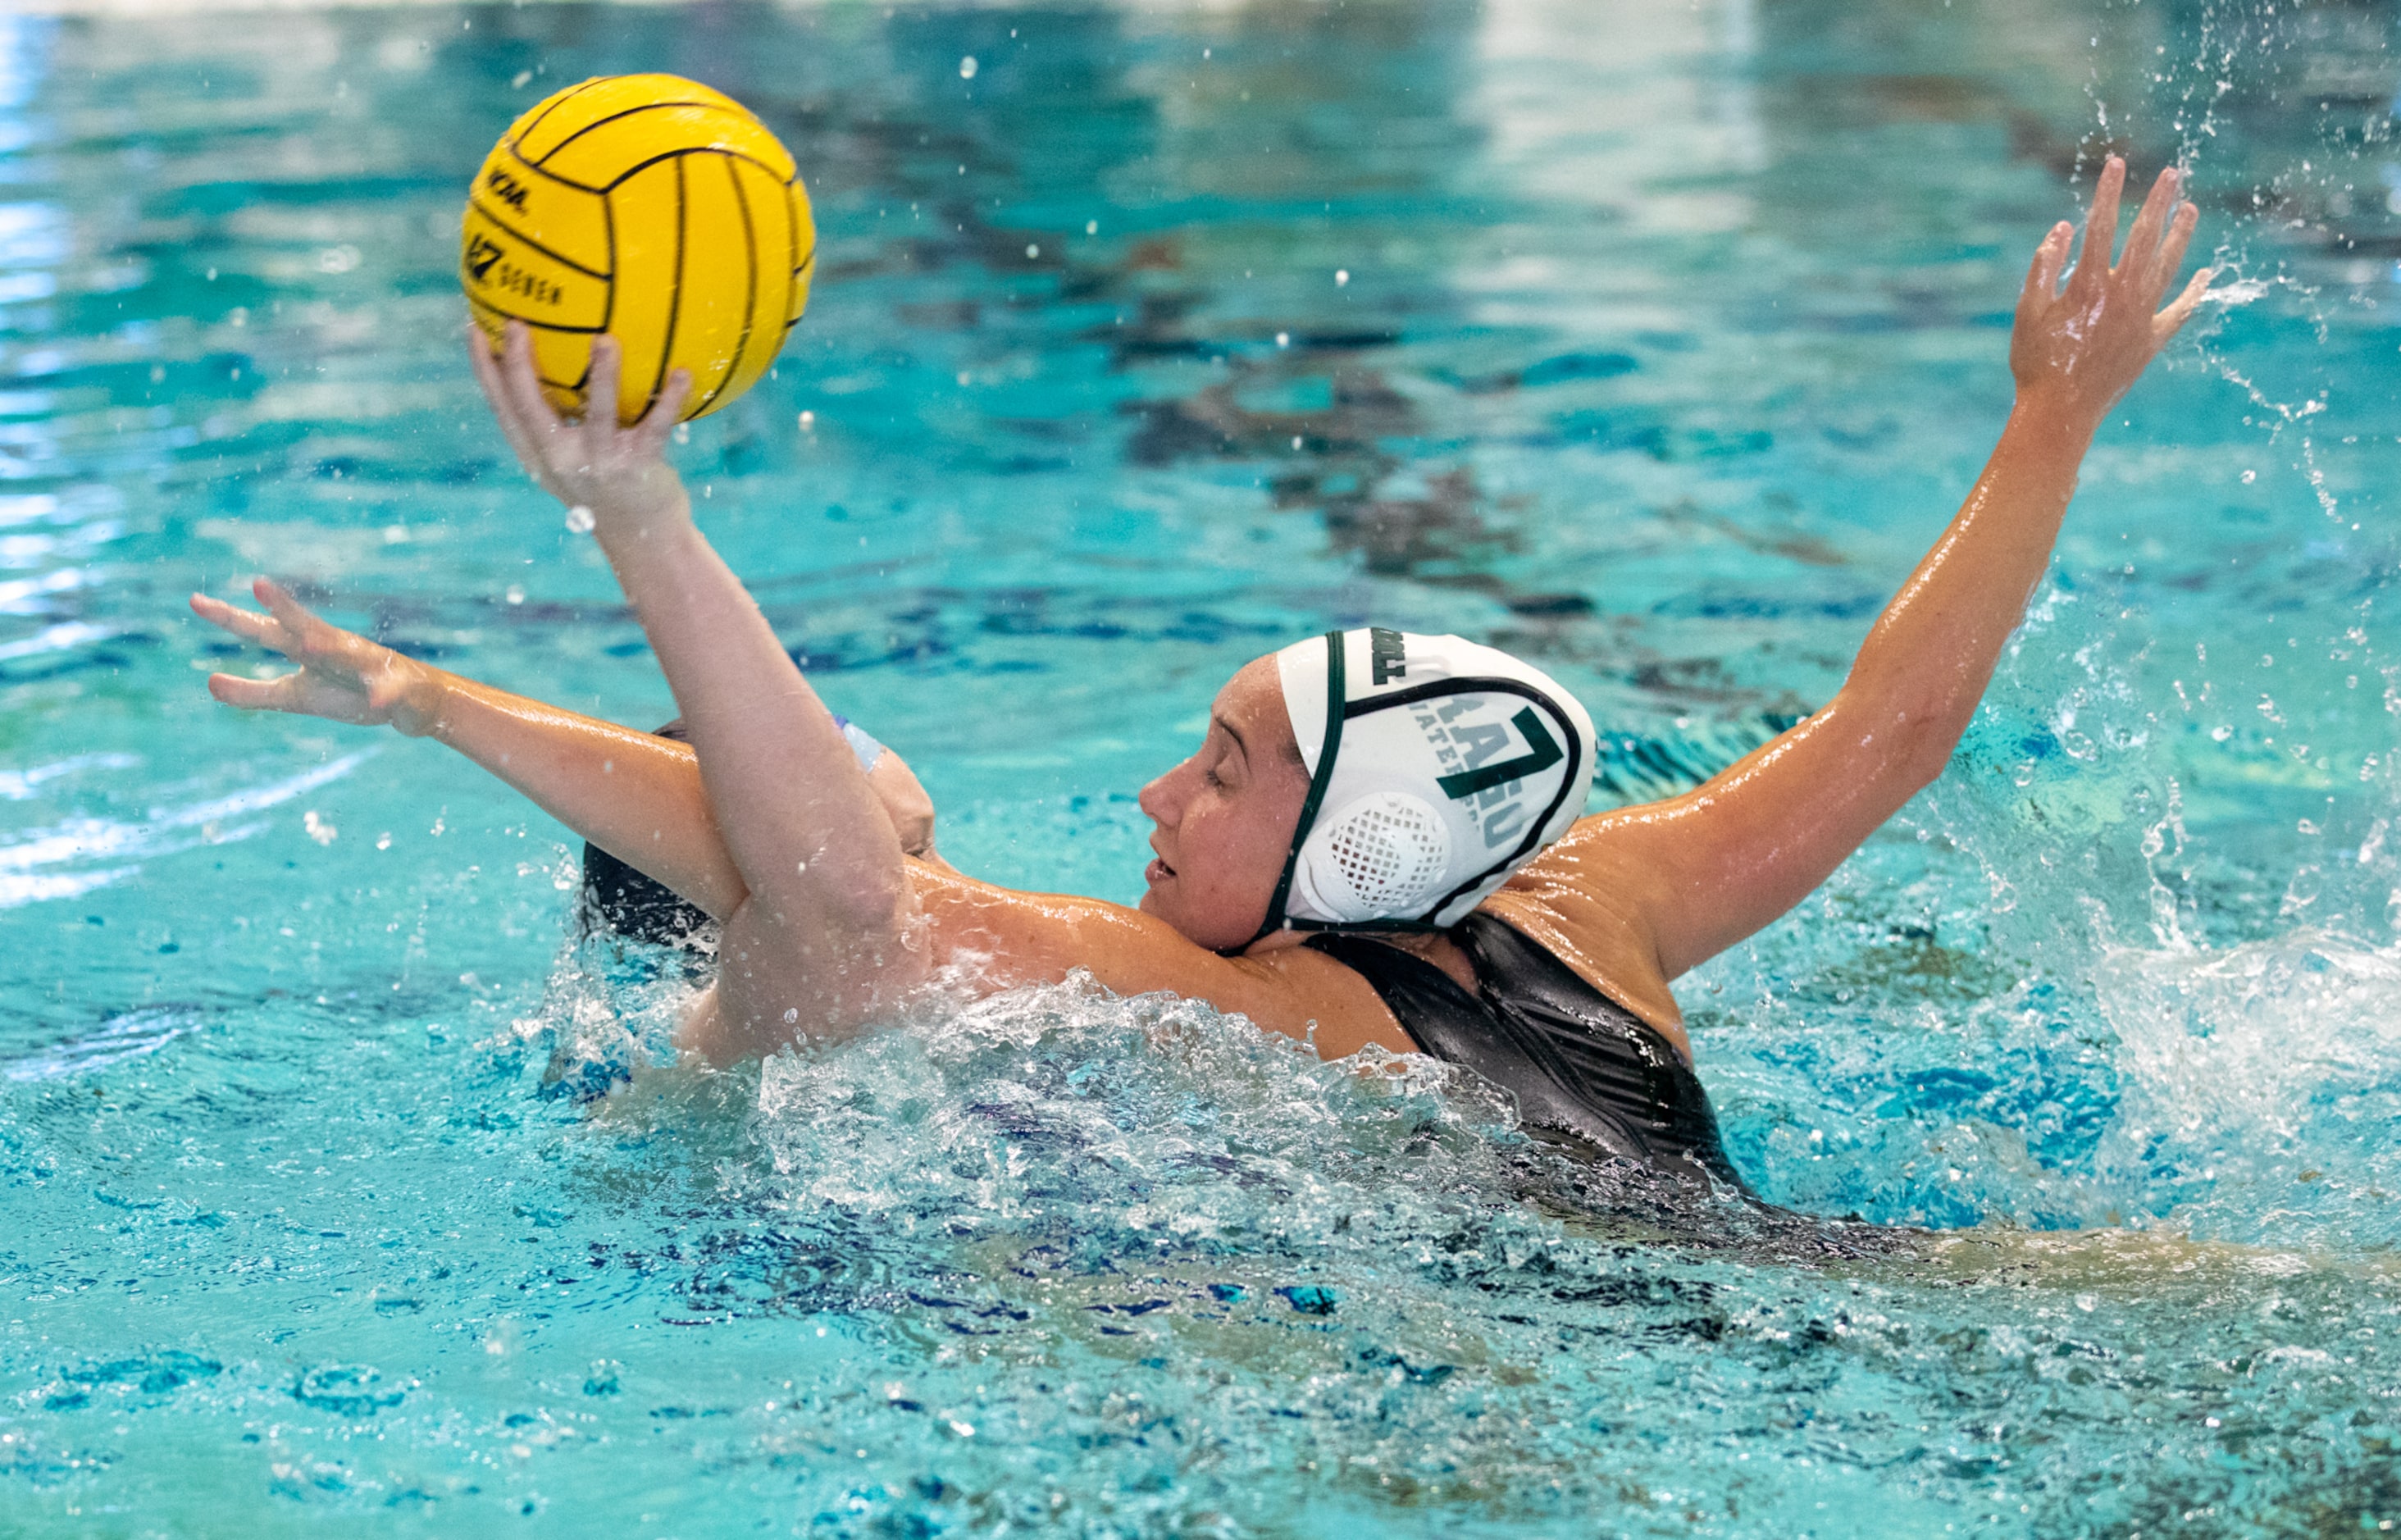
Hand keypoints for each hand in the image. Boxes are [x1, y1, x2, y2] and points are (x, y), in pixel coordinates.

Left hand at [191, 578, 443, 735]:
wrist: (412, 700)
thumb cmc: (348, 693)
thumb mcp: (295, 696)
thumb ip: (253, 693)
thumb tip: (208, 684)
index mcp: (305, 647)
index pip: (261, 629)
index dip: (229, 617)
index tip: (194, 601)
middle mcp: (332, 648)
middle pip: (302, 627)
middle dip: (284, 609)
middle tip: (258, 585)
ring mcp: (363, 666)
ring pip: (343, 653)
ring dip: (326, 648)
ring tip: (307, 645)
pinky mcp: (392, 689)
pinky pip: (387, 693)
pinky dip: (383, 696)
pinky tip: (378, 701)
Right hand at [467, 321, 693, 528]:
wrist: (644, 541)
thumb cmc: (607, 489)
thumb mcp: (572, 462)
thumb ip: (558, 423)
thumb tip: (557, 362)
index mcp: (538, 455)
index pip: (502, 408)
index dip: (483, 370)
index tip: (473, 328)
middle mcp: (561, 460)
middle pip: (530, 408)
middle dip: (518, 366)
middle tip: (516, 324)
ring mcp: (600, 464)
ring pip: (598, 414)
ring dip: (603, 375)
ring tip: (606, 340)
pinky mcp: (638, 468)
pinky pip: (656, 427)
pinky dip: (670, 399)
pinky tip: (682, 372)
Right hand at [2011, 157, 2211, 424]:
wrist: (2060, 411)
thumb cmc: (2035, 363)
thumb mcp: (2026, 313)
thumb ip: (2043, 267)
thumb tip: (2063, 228)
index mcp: (2087, 286)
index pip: (2101, 226)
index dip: (2109, 192)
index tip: (2117, 164)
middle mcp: (2121, 296)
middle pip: (2144, 238)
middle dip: (2158, 202)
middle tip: (2173, 174)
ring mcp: (2141, 319)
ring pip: (2168, 267)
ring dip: (2181, 236)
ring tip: (2192, 208)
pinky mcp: (2151, 341)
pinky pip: (2179, 311)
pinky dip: (2195, 293)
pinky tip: (2208, 274)